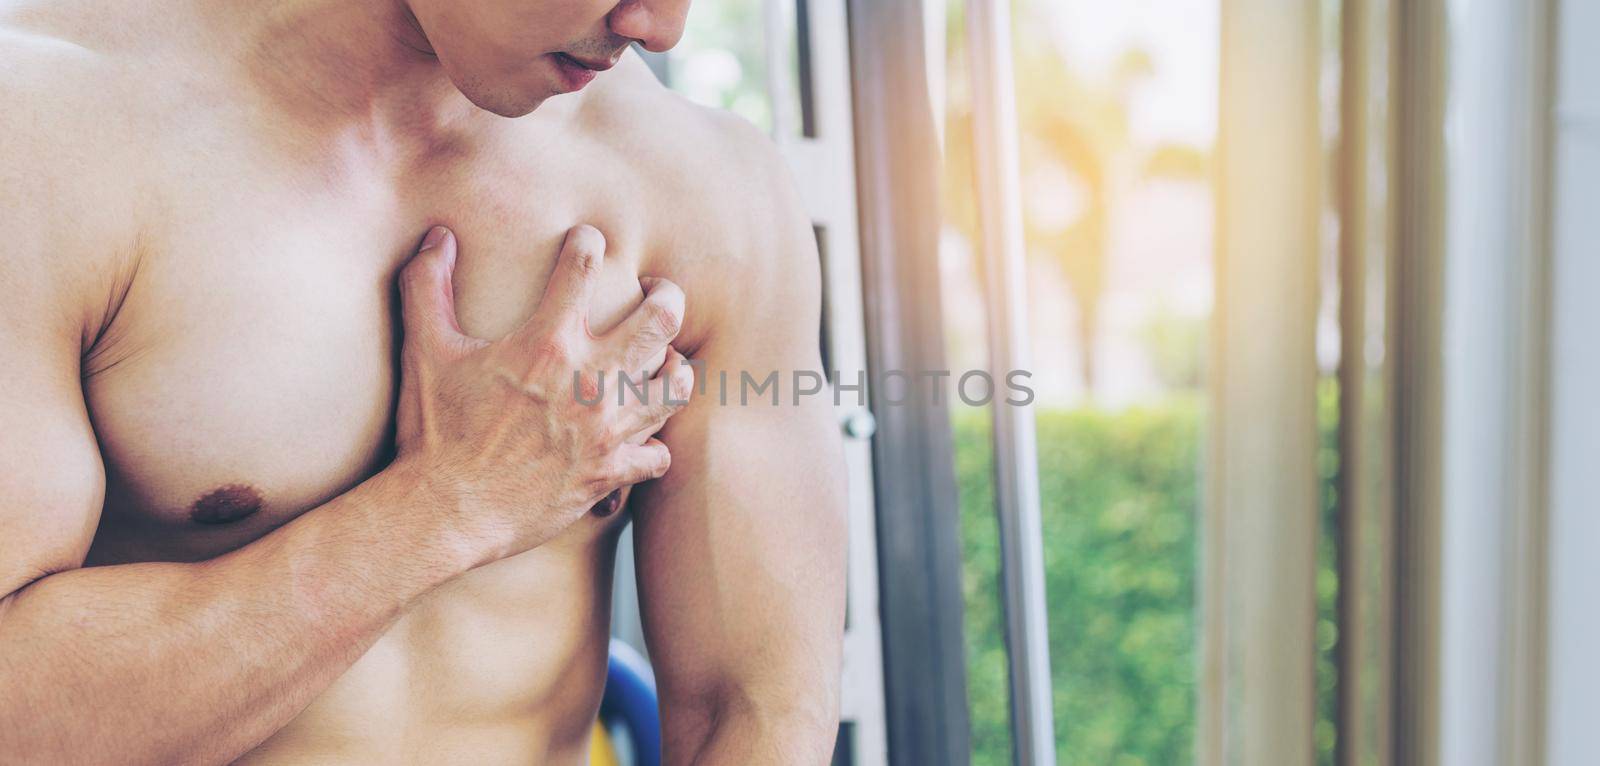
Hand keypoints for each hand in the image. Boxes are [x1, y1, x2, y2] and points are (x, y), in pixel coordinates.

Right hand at [392, 224, 694, 564]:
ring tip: (664, 362)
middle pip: (660, 320)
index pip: (583, 268)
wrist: (445, 510)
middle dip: (665, 297)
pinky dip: (655, 446)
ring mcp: (606, 429)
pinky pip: (658, 455)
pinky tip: (643, 438)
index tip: (587, 242)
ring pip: (675, 386)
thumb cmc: (434, 429)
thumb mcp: (425, 350)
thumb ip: (428, 286)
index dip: (587, 244)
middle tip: (656, 293)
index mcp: (547, 343)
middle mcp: (590, 380)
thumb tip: (438, 235)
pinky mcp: (610, 472)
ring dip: (673, 369)